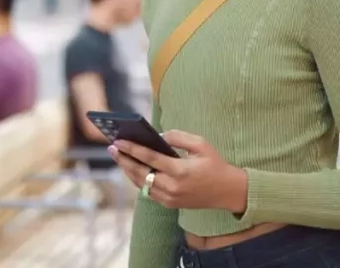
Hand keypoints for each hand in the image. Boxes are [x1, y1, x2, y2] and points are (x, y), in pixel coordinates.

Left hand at [109, 130, 247, 212]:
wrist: (227, 191)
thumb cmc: (215, 164)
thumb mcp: (201, 144)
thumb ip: (179, 137)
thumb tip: (159, 135)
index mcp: (180, 170)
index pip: (149, 158)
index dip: (132, 149)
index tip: (118, 141)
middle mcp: (172, 186)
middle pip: (140, 173)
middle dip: (124, 160)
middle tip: (112, 148)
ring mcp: (169, 198)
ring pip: (141, 184)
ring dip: (128, 170)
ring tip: (119, 157)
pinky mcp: (169, 204)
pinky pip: (148, 192)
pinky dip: (138, 180)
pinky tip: (132, 169)